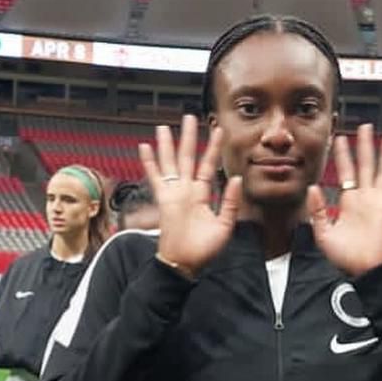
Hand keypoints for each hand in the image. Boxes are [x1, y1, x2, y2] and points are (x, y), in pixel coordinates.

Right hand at [138, 114, 241, 277]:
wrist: (185, 263)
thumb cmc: (204, 250)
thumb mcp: (225, 226)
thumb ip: (230, 203)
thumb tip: (237, 179)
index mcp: (202, 196)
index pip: (208, 166)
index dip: (213, 148)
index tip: (218, 130)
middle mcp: (187, 191)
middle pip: (188, 157)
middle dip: (189, 137)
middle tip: (189, 117)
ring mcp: (174, 194)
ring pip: (170, 163)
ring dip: (167, 145)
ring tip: (163, 127)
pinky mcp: (164, 199)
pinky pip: (156, 177)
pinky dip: (149, 163)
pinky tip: (144, 147)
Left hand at [306, 124, 381, 277]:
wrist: (362, 270)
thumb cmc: (344, 258)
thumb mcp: (323, 233)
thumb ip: (318, 211)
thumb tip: (313, 188)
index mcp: (349, 203)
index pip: (346, 172)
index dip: (342, 156)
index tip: (339, 139)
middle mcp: (364, 199)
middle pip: (365, 165)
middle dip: (364, 146)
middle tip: (364, 127)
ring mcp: (378, 201)